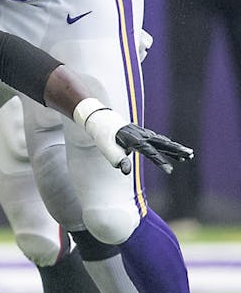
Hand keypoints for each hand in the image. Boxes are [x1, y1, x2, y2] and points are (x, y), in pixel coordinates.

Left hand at [74, 98, 193, 173]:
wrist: (101, 120)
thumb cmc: (103, 136)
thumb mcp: (106, 148)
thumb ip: (117, 159)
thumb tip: (125, 171)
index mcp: (133, 139)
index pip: (150, 152)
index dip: (160, 161)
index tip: (170, 171)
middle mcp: (141, 135)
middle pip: (162, 143)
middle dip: (177, 150)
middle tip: (190, 155)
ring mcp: (144, 133)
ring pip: (163, 141)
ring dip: (176, 148)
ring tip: (190, 155)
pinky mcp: (144, 134)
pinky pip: (159, 141)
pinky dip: (169, 146)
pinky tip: (179, 152)